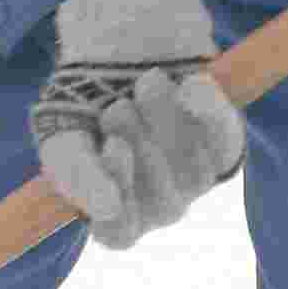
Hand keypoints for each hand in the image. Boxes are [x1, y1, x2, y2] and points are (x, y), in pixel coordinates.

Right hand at [31, 0, 245, 250]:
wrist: (121, 56)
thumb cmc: (84, 110)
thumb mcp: (63, 138)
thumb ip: (76, 174)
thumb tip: (106, 209)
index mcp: (116, 214)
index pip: (120, 232)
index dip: (120, 194)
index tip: (113, 144)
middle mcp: (160, 205)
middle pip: (163, 202)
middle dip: (139, 146)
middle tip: (117, 106)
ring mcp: (196, 178)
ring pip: (194, 170)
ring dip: (166, 121)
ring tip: (145, 82)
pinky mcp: (224, 143)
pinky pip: (223, 136)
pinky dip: (207, 110)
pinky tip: (189, 86)